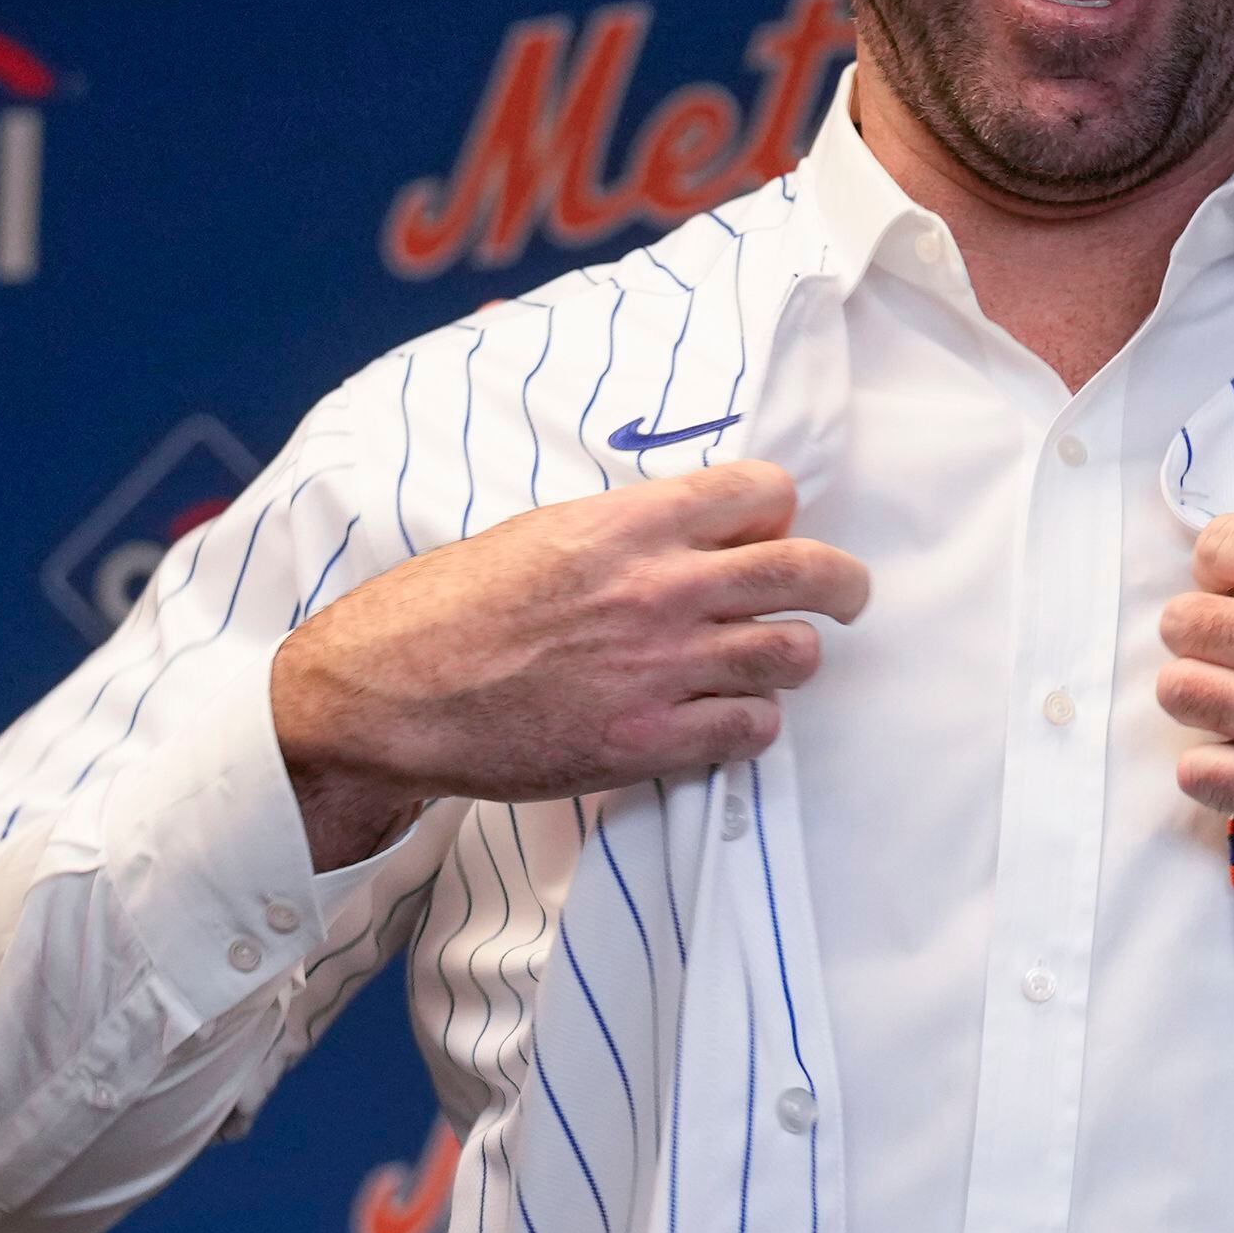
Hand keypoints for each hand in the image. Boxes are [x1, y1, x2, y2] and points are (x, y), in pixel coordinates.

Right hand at [267, 462, 870, 867]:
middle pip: (808, 571)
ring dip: (793, 657)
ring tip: (773, 663)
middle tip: (847, 596)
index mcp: (629, 523)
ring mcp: (662, 668)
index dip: (779, 509)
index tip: (772, 528)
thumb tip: (690, 535)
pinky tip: (727, 718)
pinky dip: (753, 722)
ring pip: (795, 653)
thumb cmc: (446, 609)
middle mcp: (660, 588)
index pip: (762, 490)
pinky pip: (754, 728)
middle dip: (841, 583)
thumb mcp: (540, 534)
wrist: (386, 694)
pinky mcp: (650, 742)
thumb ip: (625, 533)